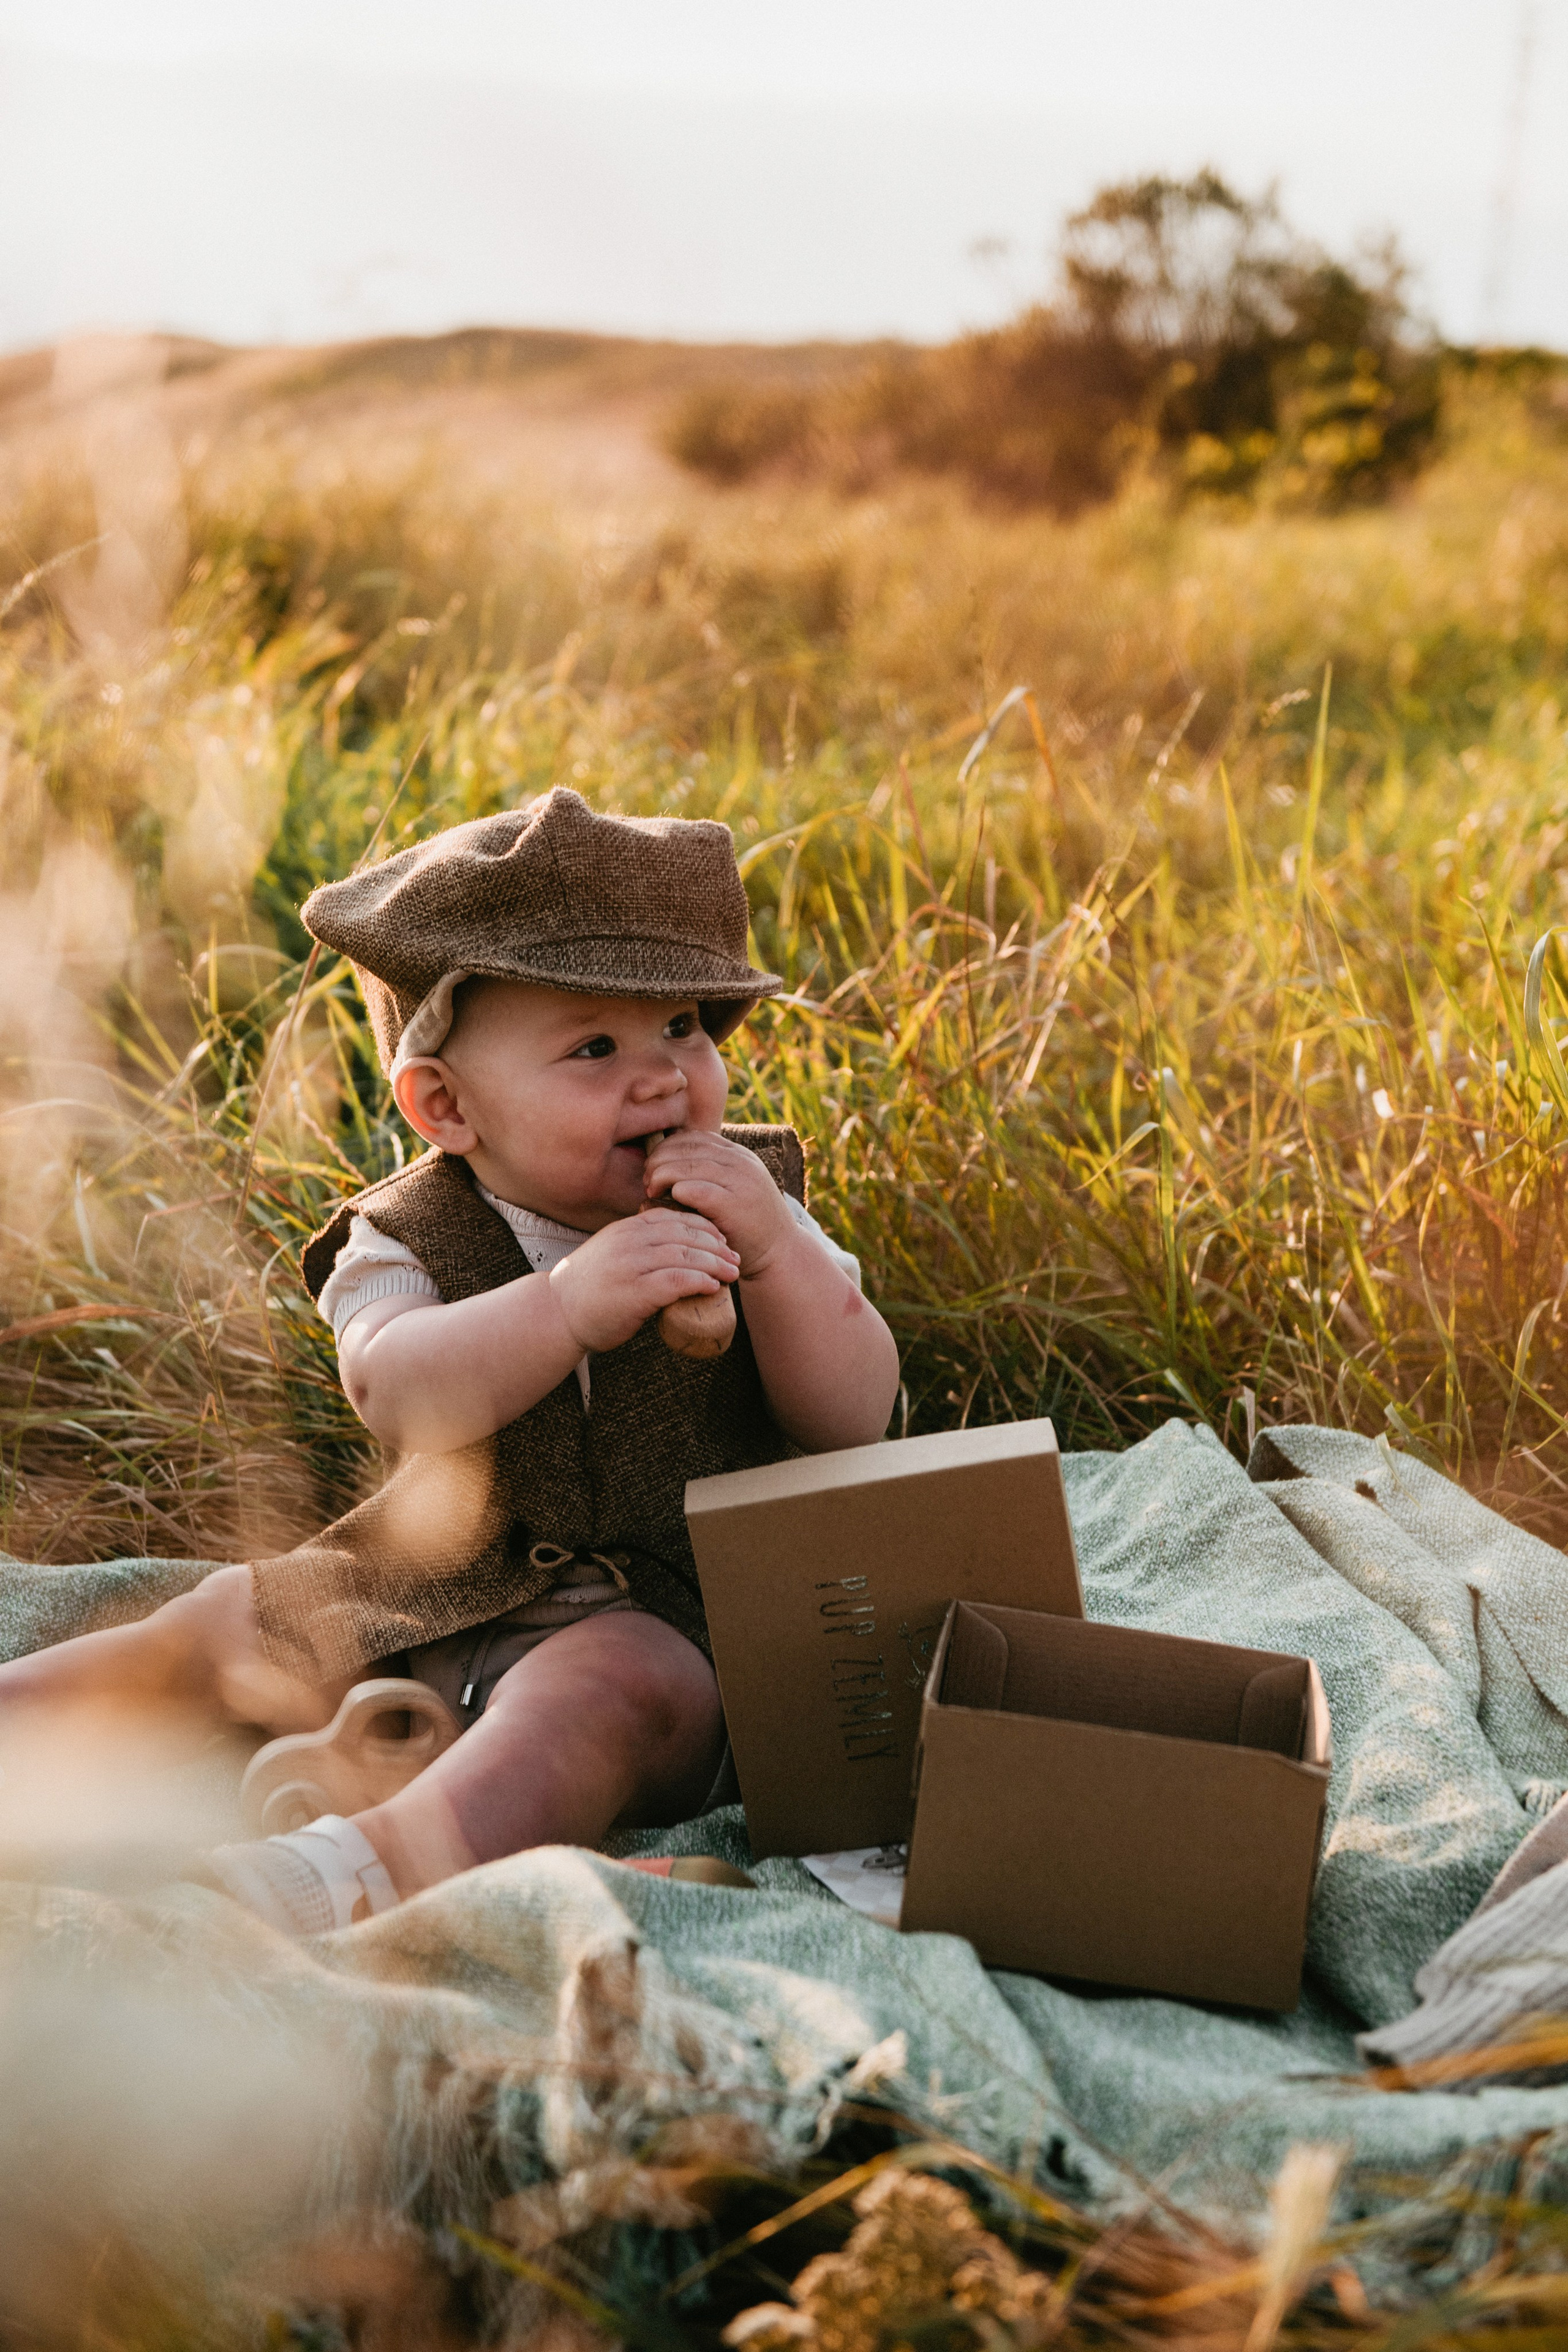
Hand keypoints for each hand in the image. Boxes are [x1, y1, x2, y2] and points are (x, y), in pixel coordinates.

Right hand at [548, 1207, 738, 1353]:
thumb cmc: (589, 1288)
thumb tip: (674, 1247)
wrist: (558, 1312)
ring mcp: (632, 1265)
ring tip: (732, 1273)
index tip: (722, 1239)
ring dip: (714, 1264)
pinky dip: (699, 1281)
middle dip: (716, 1245)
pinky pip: (676, 1280)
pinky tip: (712, 1286)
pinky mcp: (635, 1291)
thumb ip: (638, 1244)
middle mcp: (630, 1241)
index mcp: (626, 1229)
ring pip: (685, 1255)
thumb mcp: (612, 1252)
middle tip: (735, 1258)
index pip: (674, 1218)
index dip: (704, 1227)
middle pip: (685, 1234)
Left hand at [642, 1129, 799, 1275]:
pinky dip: (678, 1190)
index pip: (694, 1137)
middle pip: (687, 1147)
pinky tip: (669, 1198)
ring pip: (689, 1165)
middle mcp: (741, 1162)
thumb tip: (664, 1164)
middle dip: (660, 1160)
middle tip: (647, 1179)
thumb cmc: (745, 1226)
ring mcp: (740, 1181)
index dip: (667, 1147)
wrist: (780, 1253)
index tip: (653, 1166)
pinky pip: (698, 1188)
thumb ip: (708, 1175)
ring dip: (663, 1175)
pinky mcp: (735, 1203)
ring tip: (652, 1189)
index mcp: (738, 1155)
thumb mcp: (730, 1190)